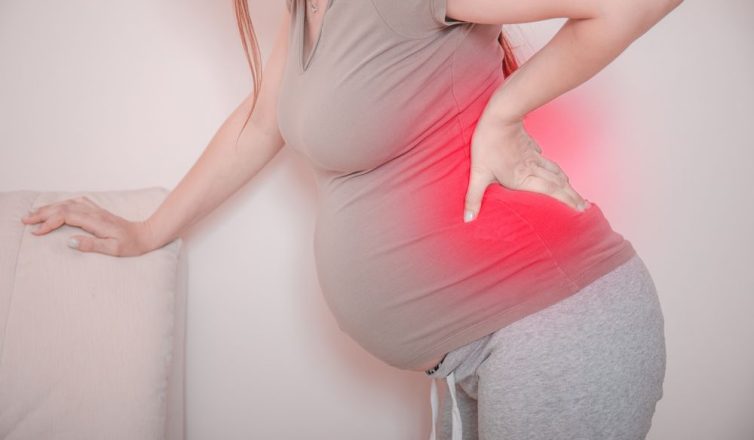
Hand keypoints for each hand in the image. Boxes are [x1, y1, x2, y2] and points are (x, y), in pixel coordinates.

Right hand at [20, 196, 154, 256]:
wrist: (146, 234)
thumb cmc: (132, 244)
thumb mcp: (113, 249)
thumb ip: (91, 245)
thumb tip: (69, 241)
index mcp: (96, 221)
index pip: (66, 217)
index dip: (49, 223)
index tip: (36, 231)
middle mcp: (94, 212)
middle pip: (63, 208)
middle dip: (42, 213)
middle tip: (25, 220)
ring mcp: (96, 211)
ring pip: (68, 204)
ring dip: (50, 207)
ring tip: (34, 213)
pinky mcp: (98, 212)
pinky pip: (77, 203)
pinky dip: (63, 203)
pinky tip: (58, 206)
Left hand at [463, 116, 588, 222]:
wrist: (500, 115)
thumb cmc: (488, 144)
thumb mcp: (478, 174)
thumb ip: (474, 197)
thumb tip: (468, 219)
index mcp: (522, 179)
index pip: (551, 193)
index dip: (567, 202)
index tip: (580, 210)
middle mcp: (532, 168)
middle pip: (557, 184)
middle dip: (572, 196)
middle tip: (585, 206)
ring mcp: (533, 155)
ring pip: (554, 171)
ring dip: (566, 183)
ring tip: (574, 191)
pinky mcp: (529, 145)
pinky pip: (545, 159)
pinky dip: (553, 167)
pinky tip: (553, 169)